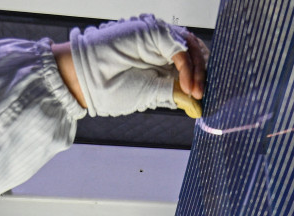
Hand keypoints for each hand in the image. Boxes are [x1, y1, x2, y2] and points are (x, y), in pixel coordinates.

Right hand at [67, 14, 207, 116]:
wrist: (88, 79)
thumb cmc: (112, 88)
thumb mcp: (151, 95)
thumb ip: (174, 93)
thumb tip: (196, 102)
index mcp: (163, 67)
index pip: (193, 69)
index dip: (202, 82)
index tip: (205, 100)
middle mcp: (164, 53)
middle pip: (197, 56)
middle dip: (204, 76)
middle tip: (202, 95)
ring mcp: (160, 42)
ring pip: (192, 49)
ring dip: (198, 71)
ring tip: (195, 90)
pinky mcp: (154, 34)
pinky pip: (179, 48)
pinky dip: (187, 66)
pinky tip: (186, 83)